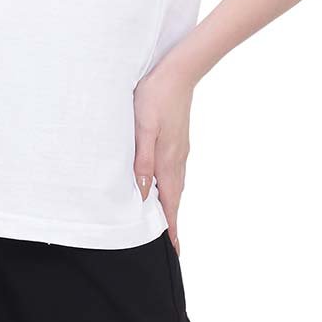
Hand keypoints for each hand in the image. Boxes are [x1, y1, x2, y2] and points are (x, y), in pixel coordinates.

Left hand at [133, 56, 195, 256]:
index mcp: (168, 159)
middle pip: (175, 196)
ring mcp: (180, 147)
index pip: (170, 201)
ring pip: (175, 182)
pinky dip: (169, 184)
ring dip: (170, 202)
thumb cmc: (156, 96)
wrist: (178, 72)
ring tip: (164, 218)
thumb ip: (142, 159)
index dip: (170, 226)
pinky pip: (174, 169)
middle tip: (170, 241)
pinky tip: (161, 181)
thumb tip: (141, 192)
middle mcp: (177, 157)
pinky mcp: (178, 138)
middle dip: (171, 219)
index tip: (173, 249)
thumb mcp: (143, 126)